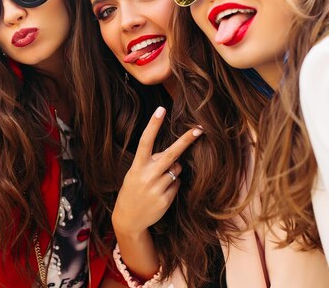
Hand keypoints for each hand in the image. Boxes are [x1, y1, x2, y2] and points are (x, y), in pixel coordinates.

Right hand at [112, 106, 202, 234]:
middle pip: (171, 154)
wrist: (129, 219)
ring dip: (172, 172)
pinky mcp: (165, 199)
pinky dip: (173, 186)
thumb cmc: (133, 190)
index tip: (161, 109)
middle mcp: (147, 175)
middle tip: (199, 129)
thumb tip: (174, 156)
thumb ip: (152, 162)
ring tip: (158, 183)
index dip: (153, 124)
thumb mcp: (135, 173)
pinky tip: (161, 193)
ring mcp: (157, 188)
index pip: (145, 140)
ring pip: (176, 170)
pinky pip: (178, 184)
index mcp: (137, 165)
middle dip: (186, 140)